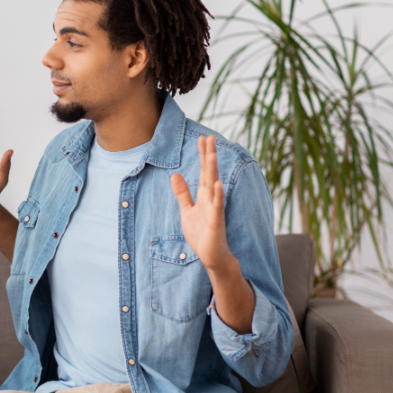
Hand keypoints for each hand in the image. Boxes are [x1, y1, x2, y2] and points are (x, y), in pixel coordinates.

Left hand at [170, 135, 235, 271]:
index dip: (203, 155)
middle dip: (209, 155)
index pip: (203, 171)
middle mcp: (210, 199)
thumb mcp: (187, 210)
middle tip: (210, 137)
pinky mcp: (216, 222)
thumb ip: (182, 193)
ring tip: (212, 154)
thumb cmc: (201, 234)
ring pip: (213, 186)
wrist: (211, 256)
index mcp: (203, 196)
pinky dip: (217, 195)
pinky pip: (217, 206)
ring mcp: (214, 209)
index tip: (203, 138)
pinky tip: (217, 184)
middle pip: (209, 173)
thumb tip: (174, 174)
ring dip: (213, 170)